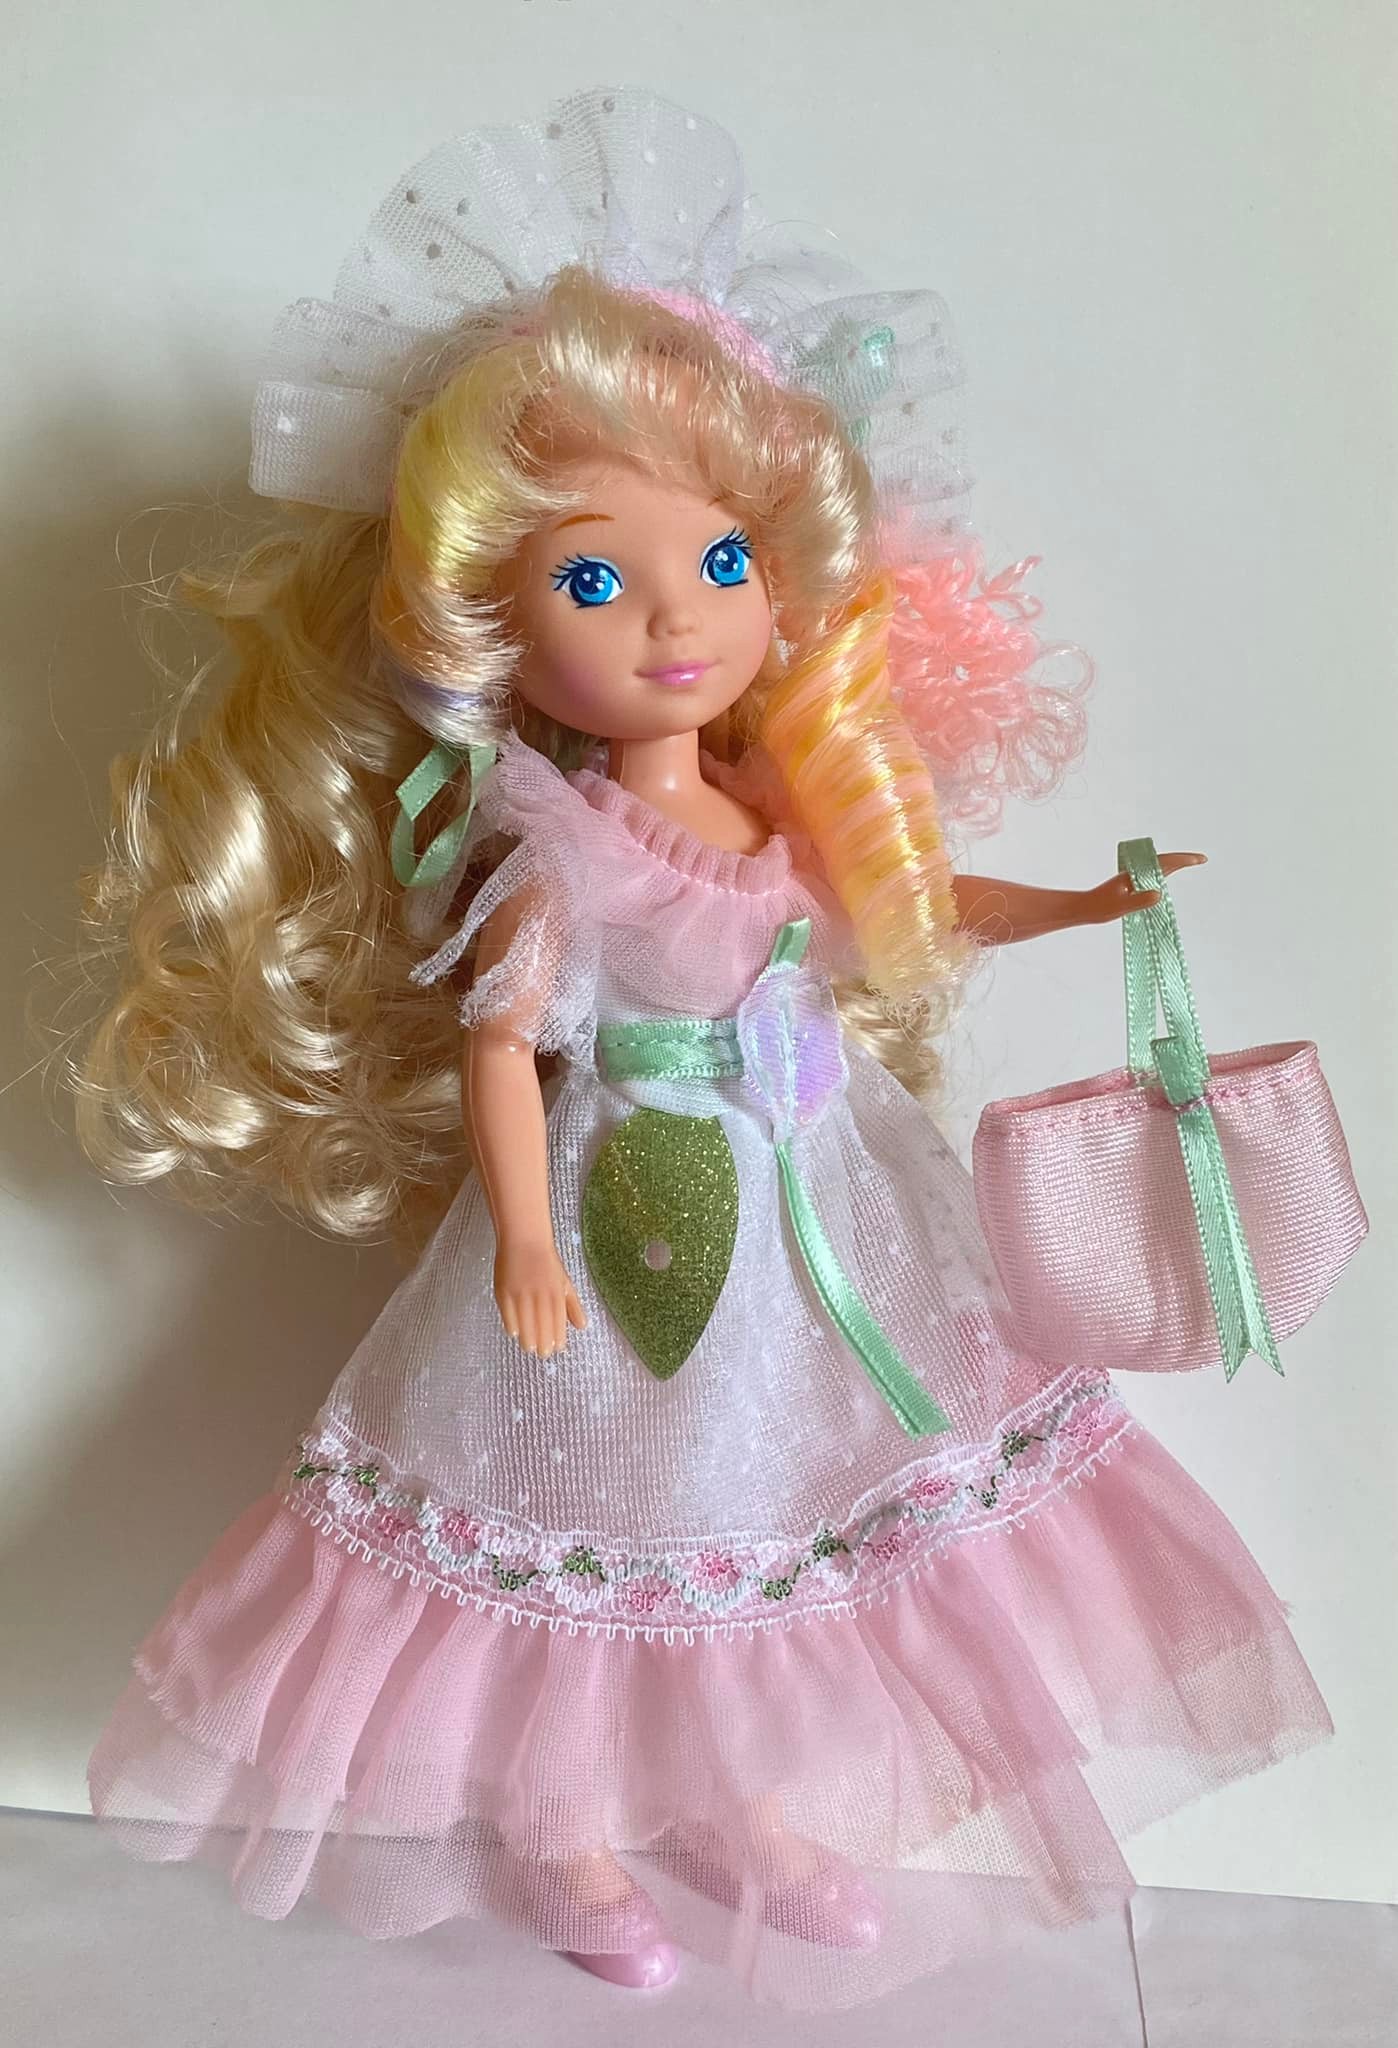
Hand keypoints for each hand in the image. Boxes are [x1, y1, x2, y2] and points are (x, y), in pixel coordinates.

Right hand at [494, 1239, 586, 1357]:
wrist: (524, 1239)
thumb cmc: (546, 1262)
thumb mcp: (564, 1282)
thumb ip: (572, 1306)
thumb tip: (582, 1326)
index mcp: (556, 1292)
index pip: (558, 1321)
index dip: (558, 1337)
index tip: (557, 1349)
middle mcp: (540, 1294)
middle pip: (542, 1325)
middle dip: (543, 1342)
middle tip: (543, 1354)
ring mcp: (521, 1292)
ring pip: (525, 1322)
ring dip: (528, 1337)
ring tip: (529, 1348)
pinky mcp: (504, 1291)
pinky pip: (508, 1313)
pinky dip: (511, 1324)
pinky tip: (514, 1333)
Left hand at [1084, 850, 1207, 925]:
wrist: (1082, 908)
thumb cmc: (1098, 908)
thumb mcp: (1120, 907)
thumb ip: (1139, 901)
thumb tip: (1159, 893)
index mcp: (1134, 874)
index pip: (1163, 863)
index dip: (1183, 860)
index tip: (1199, 859)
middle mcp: (1134, 872)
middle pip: (1164, 861)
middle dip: (1183, 859)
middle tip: (1201, 859)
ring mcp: (1133, 877)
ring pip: (1158, 867)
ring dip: (1175, 864)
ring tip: (1191, 862)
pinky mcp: (1130, 884)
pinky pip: (1152, 875)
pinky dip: (1164, 872)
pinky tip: (1168, 876)